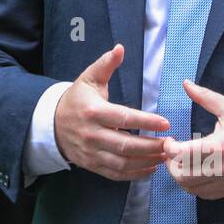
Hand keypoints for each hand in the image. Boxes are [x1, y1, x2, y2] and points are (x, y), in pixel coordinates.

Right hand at [53, 44, 171, 180]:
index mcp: (93, 111)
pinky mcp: (91, 165)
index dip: (146, 121)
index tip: (166, 123)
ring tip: (165, 157)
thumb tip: (120, 48)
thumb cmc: (77, 99)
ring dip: (146, 162)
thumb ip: (106, 64)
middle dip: (151, 146)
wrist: (51, 124)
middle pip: (125, 145)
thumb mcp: (89, 78)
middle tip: (171, 144)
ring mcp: (91, 152)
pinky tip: (150, 168)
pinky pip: (115, 174)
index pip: (124, 118)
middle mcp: (92, 134)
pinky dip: (134, 174)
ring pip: (122, 162)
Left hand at [161, 79, 223, 198]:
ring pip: (191, 188)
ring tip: (183, 163)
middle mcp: (220, 168)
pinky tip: (196, 173)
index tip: (170, 140)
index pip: (180, 154)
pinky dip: (195, 186)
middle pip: (181, 176)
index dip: (169, 147)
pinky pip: (204, 194)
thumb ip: (205, 97)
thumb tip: (186, 84)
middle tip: (173, 153)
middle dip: (171, 164)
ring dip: (181, 176)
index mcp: (218, 146)